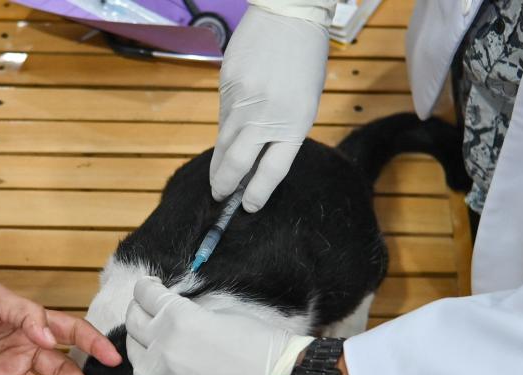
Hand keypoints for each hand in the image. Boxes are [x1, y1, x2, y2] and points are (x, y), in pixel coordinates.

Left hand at [125, 278, 311, 374]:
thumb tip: (172, 309)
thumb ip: (189, 310)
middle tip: (147, 305)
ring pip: (133, 350)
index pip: (145, 295)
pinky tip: (159, 356)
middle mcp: (164, 343)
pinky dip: (148, 361)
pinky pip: (147, 372)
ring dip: (138, 337)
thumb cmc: (260, 341)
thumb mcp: (221, 312)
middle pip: (132, 320)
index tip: (151, 286)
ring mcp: (165, 371)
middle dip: (138, 308)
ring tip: (149, 331)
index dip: (147, 287)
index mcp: (177, 315)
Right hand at [211, 6, 329, 211]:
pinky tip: (227, 135)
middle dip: (225, 185)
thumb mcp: (305, 102)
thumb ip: (284, 131)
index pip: (271, 172)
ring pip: (223, 143)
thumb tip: (256, 159)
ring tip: (217, 178)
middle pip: (238, 163)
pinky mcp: (226, 85)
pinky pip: (221, 117)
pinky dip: (224, 131)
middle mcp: (267, 116)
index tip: (248, 207)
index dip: (257, 195)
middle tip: (219, 196)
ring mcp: (243, 101)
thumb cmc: (305, 60)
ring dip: (218, 164)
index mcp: (295, 124)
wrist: (288, 15)